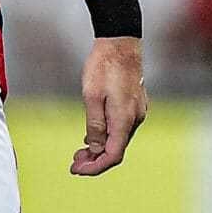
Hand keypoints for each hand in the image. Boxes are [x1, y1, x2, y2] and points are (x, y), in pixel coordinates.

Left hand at [71, 37, 146, 175]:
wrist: (121, 42)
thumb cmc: (104, 66)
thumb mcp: (92, 96)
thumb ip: (95, 125)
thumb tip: (95, 149)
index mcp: (124, 119)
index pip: (112, 156)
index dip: (95, 167)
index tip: (77, 171)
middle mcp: (135, 119)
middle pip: (116, 150)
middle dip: (95, 160)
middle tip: (74, 163)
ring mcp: (137, 111)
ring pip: (119, 139)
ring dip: (100, 148)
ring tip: (80, 152)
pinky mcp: (135, 104)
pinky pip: (122, 128)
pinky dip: (108, 136)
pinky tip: (93, 134)